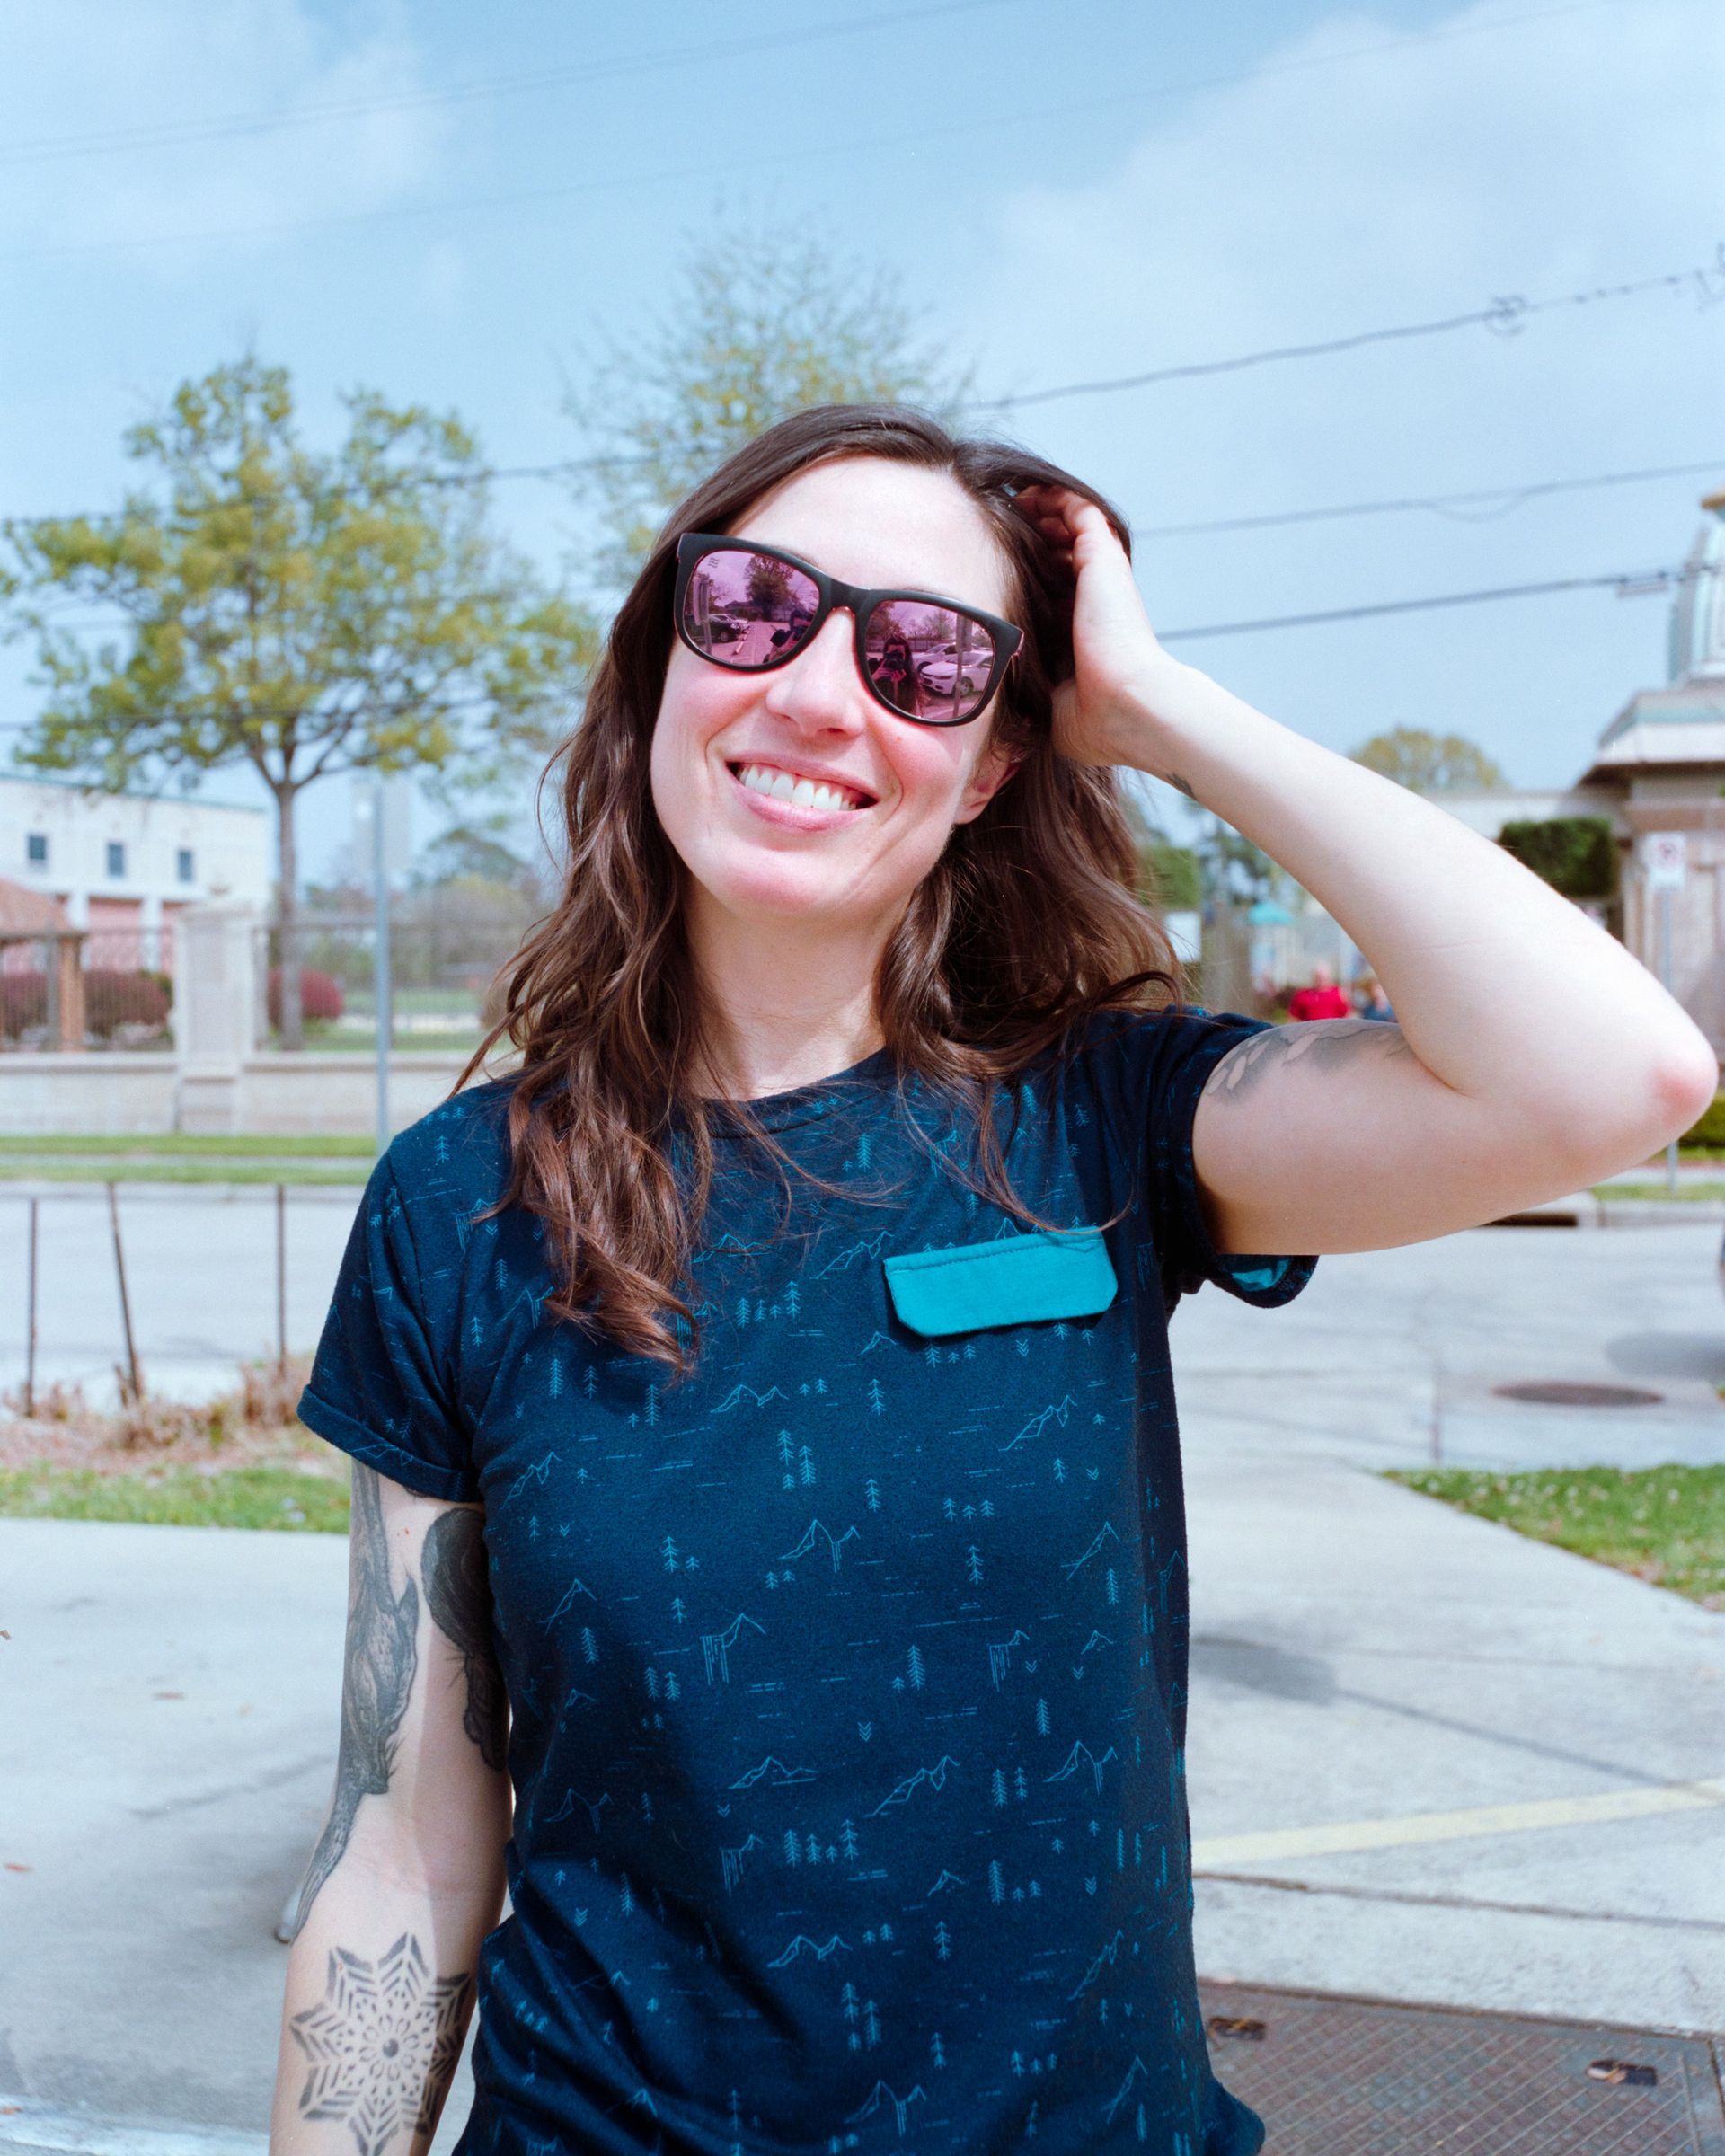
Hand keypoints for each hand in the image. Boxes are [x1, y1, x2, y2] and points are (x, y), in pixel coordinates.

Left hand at [1011, 484, 1185, 770]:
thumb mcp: (1046, 700)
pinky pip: (1079, 511)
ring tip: (1011, 503)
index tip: (993, 568)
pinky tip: (1026, 494)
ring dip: (1041, 511)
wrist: (1123, 705)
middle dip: (1031, 537)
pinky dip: (1054, 498)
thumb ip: (1027, 689)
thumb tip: (995, 698)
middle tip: (996, 527)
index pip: (1052, 590)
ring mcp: (1101, 576)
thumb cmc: (1088, 716)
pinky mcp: (1103, 558)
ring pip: (1070, 526)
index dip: (1026, 574)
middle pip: (1060, 553)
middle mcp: (1094, 599)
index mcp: (1082, 630)